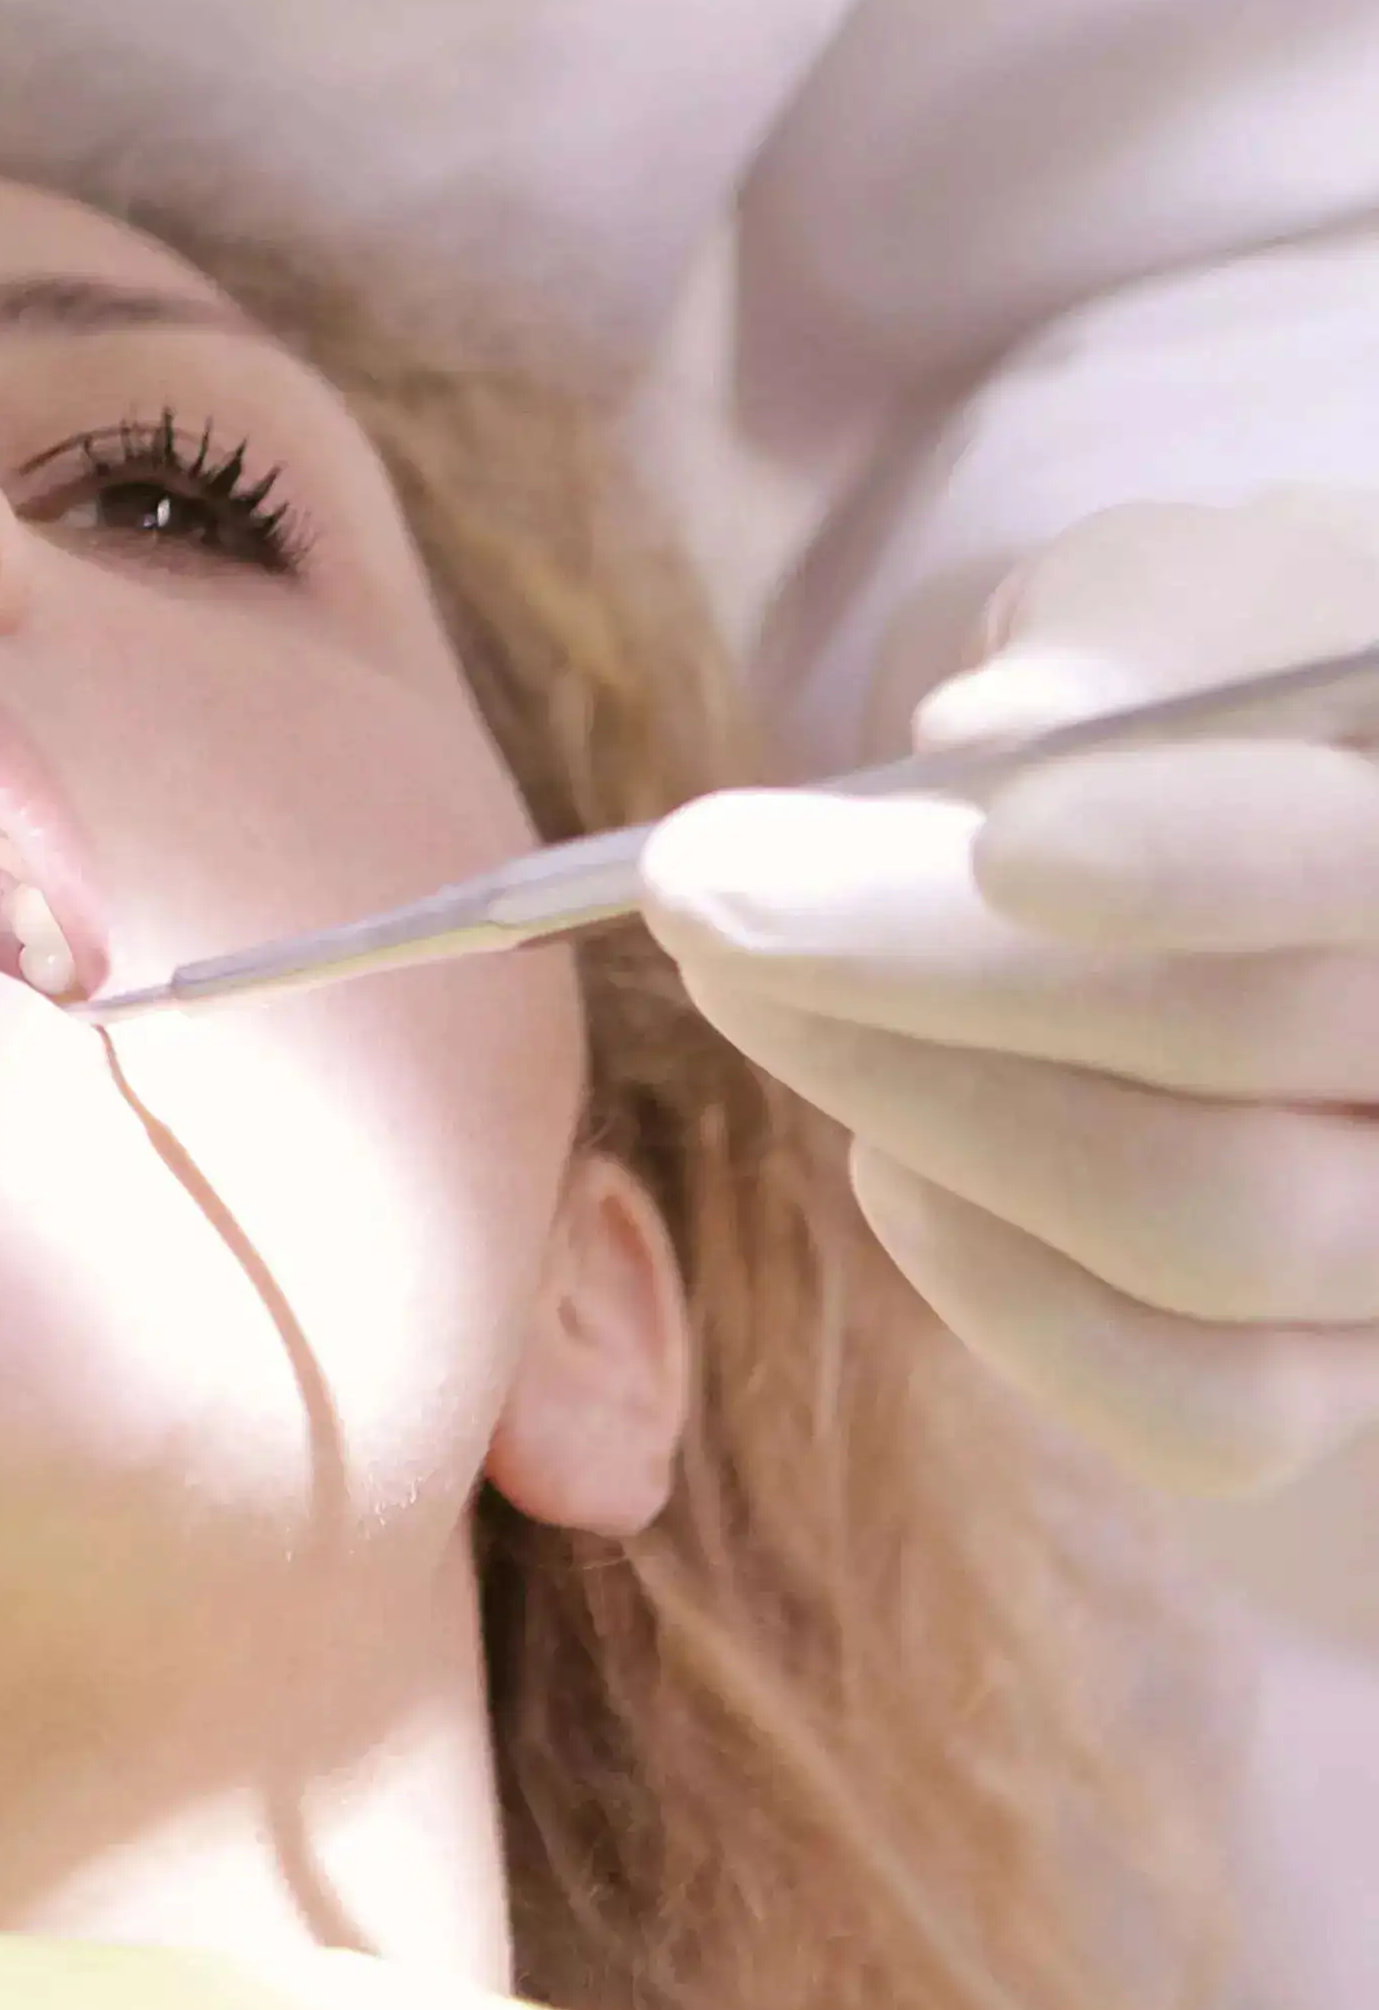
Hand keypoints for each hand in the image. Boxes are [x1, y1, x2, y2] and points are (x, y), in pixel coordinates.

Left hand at [647, 489, 1378, 1495]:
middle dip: (929, 972)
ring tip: (747, 981)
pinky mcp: (1348, 1378)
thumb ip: (1131, 643)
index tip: (1001, 840)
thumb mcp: (1193, 601)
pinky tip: (885, 1164)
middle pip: (1250, 1049)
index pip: (1358, 858)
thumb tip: (992, 725)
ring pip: (1205, 1231)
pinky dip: (1007, 1291)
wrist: (1269, 831)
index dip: (1196, 857)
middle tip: (697, 886)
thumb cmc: (1228, 691)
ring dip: (918, 1103)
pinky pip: (1201, 1408)